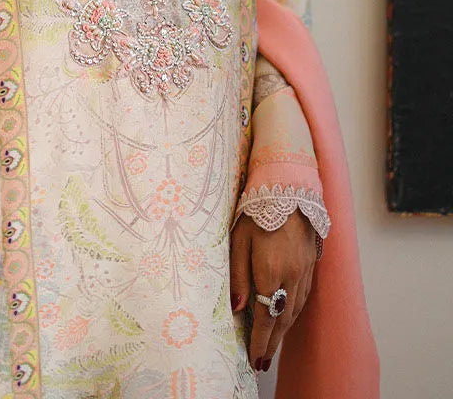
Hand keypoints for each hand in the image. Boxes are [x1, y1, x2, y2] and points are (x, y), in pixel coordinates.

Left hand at [229, 209, 316, 373]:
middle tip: (262, 362)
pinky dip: (294, 313)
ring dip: (283, 331)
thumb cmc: (258, 209)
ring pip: (295, 310)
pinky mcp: (312, 263)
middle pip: (282, 319)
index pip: (266, 317)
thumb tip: (237, 308)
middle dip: (271, 343)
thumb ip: (238, 275)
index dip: (261, 341)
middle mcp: (293, 276)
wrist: (290, 186)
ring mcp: (305, 270)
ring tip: (271, 346)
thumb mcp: (239, 238)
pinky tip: (287, 318)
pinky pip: (303, 296)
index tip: (254, 359)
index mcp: (272, 271)